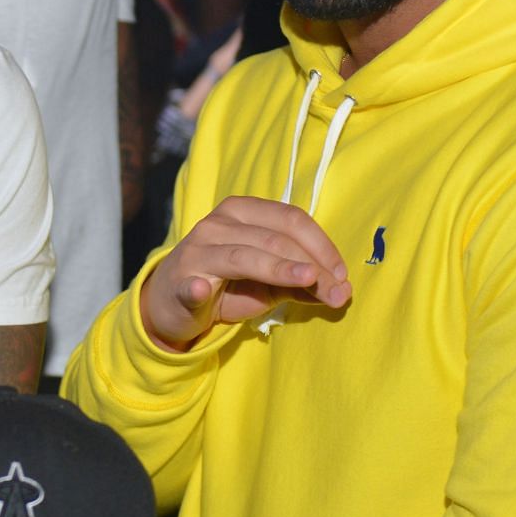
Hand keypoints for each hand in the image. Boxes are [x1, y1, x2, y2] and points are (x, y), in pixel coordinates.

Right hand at [139, 196, 349, 349]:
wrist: (174, 304)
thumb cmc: (227, 286)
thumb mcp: (269, 282)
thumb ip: (302, 281)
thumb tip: (341, 292)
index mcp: (242, 212)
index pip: (290, 220)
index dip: (321, 246)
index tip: (342, 275)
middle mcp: (218, 224)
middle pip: (274, 238)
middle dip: (312, 265)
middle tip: (337, 292)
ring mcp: (196, 252)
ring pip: (244, 257)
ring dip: (280, 270)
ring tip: (309, 281)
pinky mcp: (179, 284)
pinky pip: (190, 285)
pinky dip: (196, 289)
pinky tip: (202, 291)